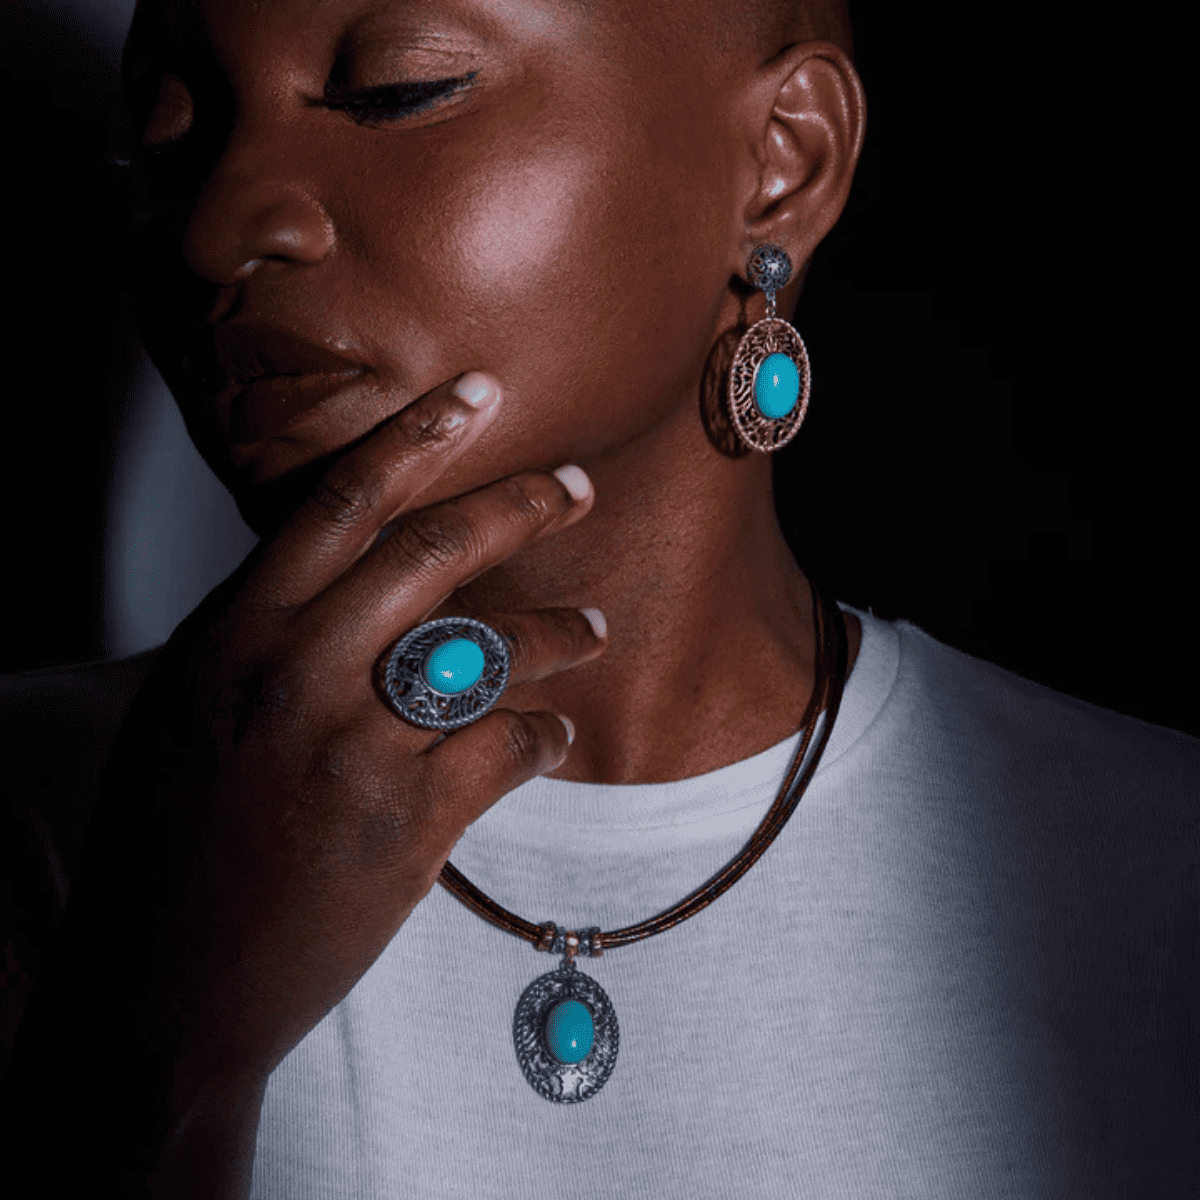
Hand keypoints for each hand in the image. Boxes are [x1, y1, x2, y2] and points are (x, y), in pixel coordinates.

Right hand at [99, 370, 603, 1083]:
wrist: (162, 989)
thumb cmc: (171, 843)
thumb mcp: (190, 709)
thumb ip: (264, 633)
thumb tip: (344, 575)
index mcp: (234, 634)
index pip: (339, 504)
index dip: (416, 437)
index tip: (477, 393)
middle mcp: (293, 673)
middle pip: (432, 551)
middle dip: (519, 504)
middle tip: (579, 484)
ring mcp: (351, 748)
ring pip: (488, 648)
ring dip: (559, 630)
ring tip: (598, 626)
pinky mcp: (404, 825)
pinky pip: (506, 750)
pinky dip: (545, 738)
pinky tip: (559, 737)